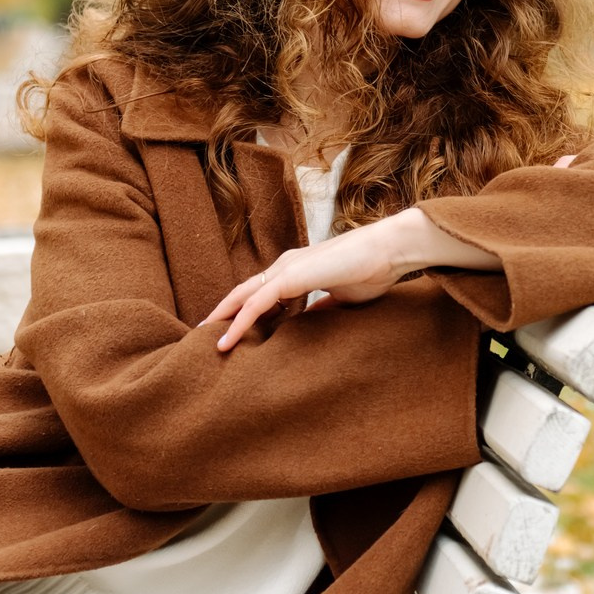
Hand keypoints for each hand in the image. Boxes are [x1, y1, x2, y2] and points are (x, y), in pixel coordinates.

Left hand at [204, 207, 500, 350]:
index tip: (232, 332)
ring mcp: (286, 269)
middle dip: (224, 313)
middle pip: (244, 292)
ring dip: (224, 319)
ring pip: (243, 297)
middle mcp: (285, 266)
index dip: (243, 311)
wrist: (388, 251)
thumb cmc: (372, 271)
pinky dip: (239, 322)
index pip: (261, 293)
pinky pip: (257, 304)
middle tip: (205, 335)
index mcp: (296, 270)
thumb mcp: (341, 298)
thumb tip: (310, 323)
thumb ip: (322, 308)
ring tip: (207, 343)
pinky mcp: (290, 277)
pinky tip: (227, 340)